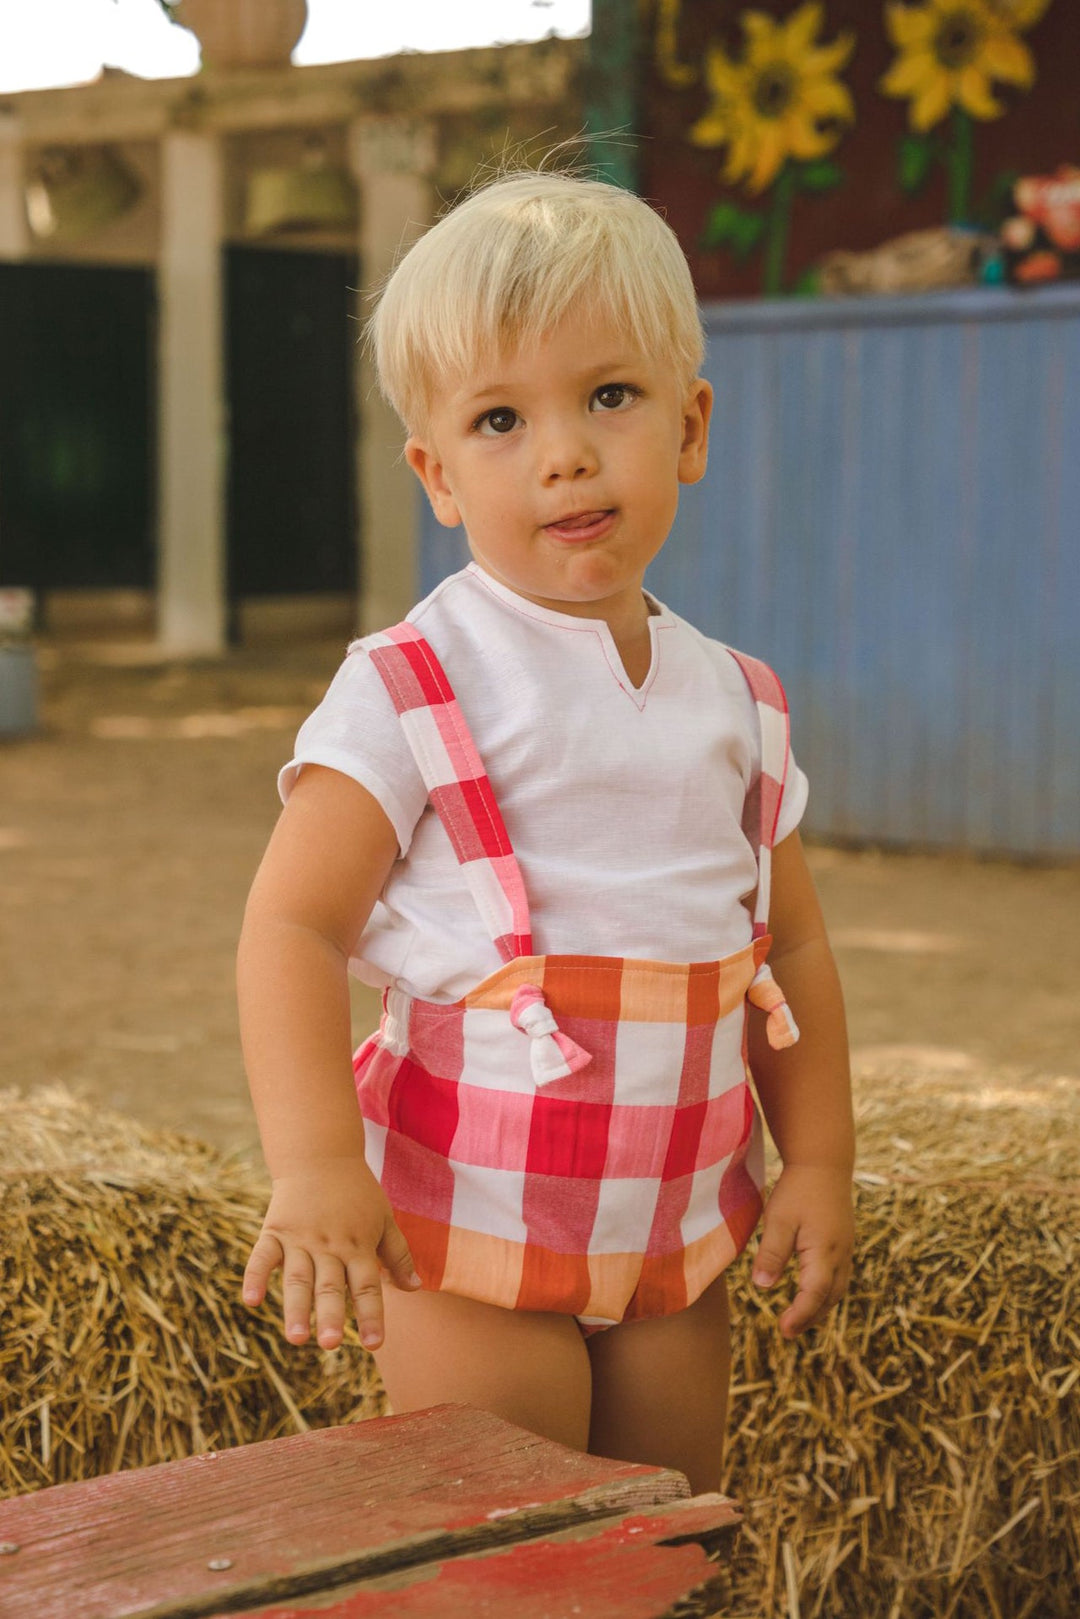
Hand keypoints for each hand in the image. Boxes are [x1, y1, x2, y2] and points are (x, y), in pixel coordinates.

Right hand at [242, 1160, 420, 1351]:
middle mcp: (329, 1245)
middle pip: (330, 1286)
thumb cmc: (357, 1191)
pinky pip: (262, 1256)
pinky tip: (251, 1301)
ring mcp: (299, 1239)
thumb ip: (398, 1254)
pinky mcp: (274, 1230)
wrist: (320, 1154)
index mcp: (358, 1245)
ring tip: (297, 1339)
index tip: (375, 1344)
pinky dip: (255, 1277)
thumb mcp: (384, 1218)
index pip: (367, 1286)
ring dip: (296, 1309)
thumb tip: (416, 1288)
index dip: (370, 1315)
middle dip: (330, 1316)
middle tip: (331, 1345)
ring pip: (297, 1278)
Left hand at [752, 1163, 853, 1338]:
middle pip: (829, 1297)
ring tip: (798, 1320)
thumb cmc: (798, 1189)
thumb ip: (771, 1253)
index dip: (799, 1315)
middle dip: (810, 1317)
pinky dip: (826, 1292)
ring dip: (819, 1307)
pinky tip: (812, 1293)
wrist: (824, 1162)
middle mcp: (840, 1255)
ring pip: (837, 1289)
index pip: (814, 1294)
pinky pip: (839, 1276)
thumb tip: (762, 1286)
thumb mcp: (778, 1219)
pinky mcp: (843, 1242)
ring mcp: (845, 1248)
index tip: (783, 1330)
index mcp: (824, 1251)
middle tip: (787, 1332)